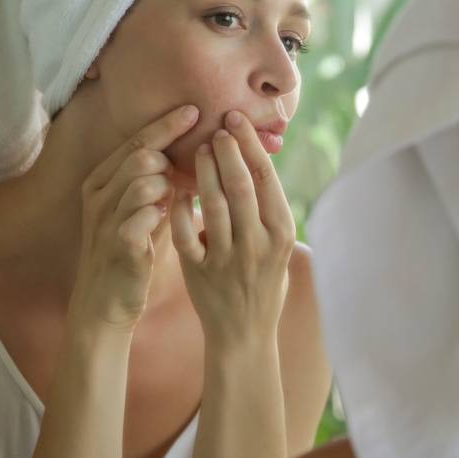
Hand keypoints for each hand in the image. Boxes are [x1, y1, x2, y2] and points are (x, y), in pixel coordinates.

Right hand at [68, 104, 199, 330]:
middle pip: (140, 155)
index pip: (138, 140)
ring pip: (142, 180)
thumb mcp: (144, 210)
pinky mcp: (116, 244)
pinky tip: (170, 219)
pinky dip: (161, 213)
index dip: (167, 124)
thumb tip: (198, 156)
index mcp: (104, 180)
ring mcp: (105, 219)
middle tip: (192, 170)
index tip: (196, 110)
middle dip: (171, 157)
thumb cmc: (132, 252)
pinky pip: (141, 216)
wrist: (105, 302)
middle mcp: (99, 194)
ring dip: (169, 186)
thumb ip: (162, 184)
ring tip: (178, 198)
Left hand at [170, 111, 296, 348]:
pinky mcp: (199, 272)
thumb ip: (270, 210)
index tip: (236, 122)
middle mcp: (256, 244)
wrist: (245, 335)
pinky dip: (180, 208)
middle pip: (240, 186)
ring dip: (204, 172)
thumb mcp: (281, 247)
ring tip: (198, 149)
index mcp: (281, 234)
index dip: (249, 147)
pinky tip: (177, 188)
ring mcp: (227, 259)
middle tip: (217, 127)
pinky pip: (185, 233)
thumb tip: (256, 161)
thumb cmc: (265, 283)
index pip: (265, 180)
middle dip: (227, 151)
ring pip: (212, 205)